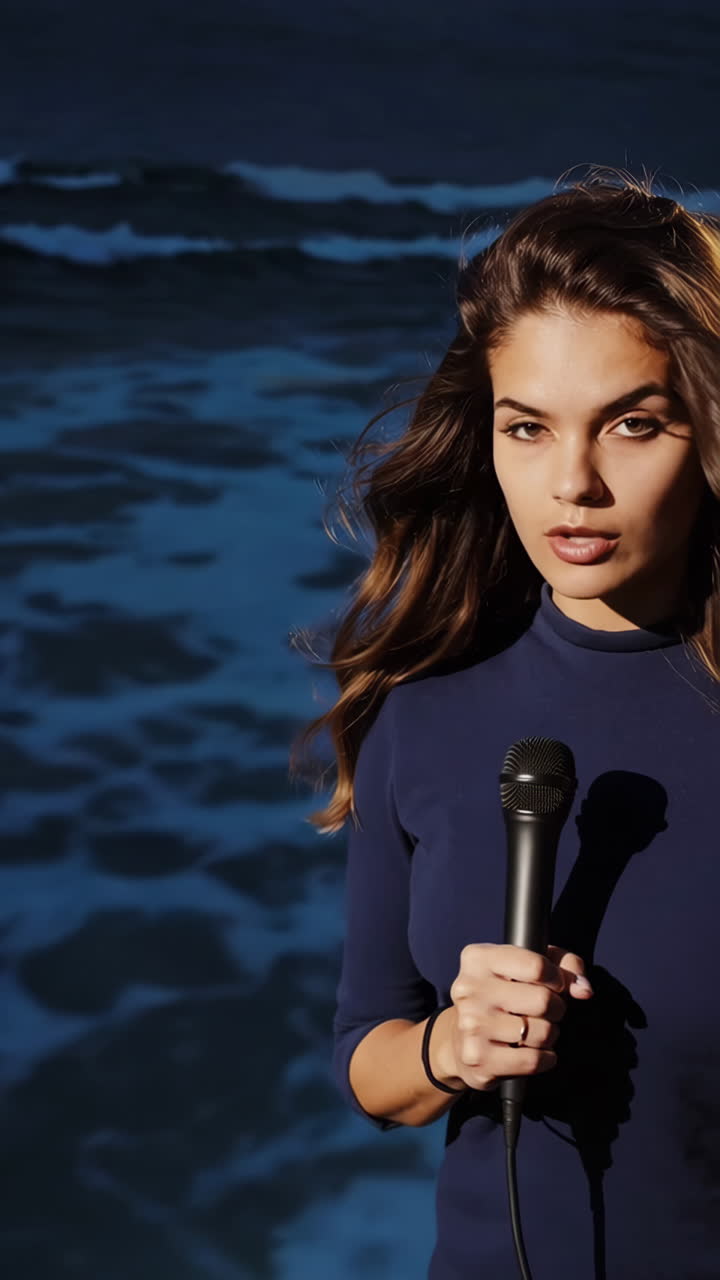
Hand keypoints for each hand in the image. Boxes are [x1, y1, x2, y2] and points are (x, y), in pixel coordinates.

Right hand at [439, 943, 593, 1091]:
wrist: (461, 1040)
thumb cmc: (502, 996)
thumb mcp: (527, 966)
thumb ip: (563, 964)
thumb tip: (583, 989)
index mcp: (478, 959)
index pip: (536, 965)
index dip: (557, 977)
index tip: (554, 984)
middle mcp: (469, 990)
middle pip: (543, 1000)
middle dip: (556, 1009)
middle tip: (546, 1011)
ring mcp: (471, 1025)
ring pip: (542, 1033)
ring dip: (550, 1035)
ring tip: (535, 1031)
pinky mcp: (478, 1058)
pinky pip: (533, 1060)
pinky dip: (544, 1059)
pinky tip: (532, 1052)